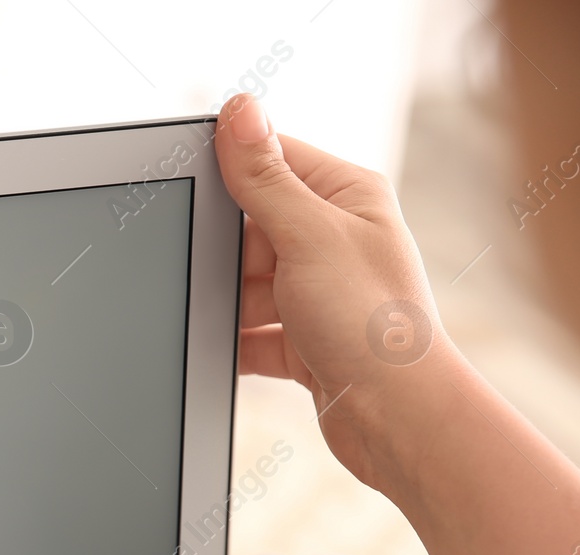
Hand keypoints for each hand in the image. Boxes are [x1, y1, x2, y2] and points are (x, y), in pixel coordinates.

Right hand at [214, 92, 467, 492]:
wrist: (395, 420)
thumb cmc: (373, 327)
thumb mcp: (308, 237)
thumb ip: (265, 177)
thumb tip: (239, 110)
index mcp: (347, 196)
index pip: (272, 159)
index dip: (227, 170)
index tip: (184, 181)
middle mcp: (335, 240)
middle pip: (248, 226)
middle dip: (221, 251)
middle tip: (202, 268)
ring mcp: (317, 292)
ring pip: (244, 282)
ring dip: (226, 301)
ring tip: (221, 317)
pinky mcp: (302, 339)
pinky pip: (249, 330)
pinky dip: (233, 340)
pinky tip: (221, 349)